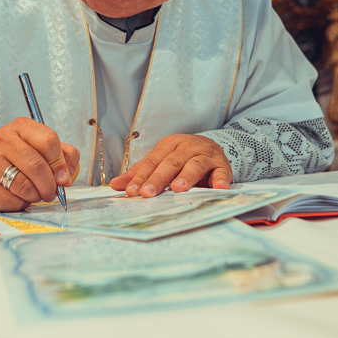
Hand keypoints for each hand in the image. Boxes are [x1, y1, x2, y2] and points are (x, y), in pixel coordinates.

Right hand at [0, 118, 79, 211]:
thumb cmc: (17, 159)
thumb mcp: (42, 148)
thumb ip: (63, 156)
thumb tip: (66, 177)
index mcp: (21, 127)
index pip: (48, 141)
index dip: (60, 163)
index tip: (63, 177)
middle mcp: (3, 140)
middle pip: (37, 165)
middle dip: (50, 184)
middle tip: (52, 192)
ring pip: (25, 186)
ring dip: (36, 195)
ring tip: (35, 193)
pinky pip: (12, 200)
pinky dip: (21, 203)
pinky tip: (19, 196)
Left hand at [109, 134, 231, 197]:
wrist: (212, 147)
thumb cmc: (182, 158)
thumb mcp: (160, 161)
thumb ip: (140, 173)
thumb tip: (115, 185)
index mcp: (169, 145)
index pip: (152, 161)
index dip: (141, 176)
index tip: (131, 191)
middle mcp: (187, 147)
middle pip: (171, 162)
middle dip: (158, 178)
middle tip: (148, 193)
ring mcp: (206, 154)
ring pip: (194, 165)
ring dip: (186, 176)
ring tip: (177, 188)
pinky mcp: (222, 164)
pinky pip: (222, 172)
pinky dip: (221, 179)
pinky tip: (219, 188)